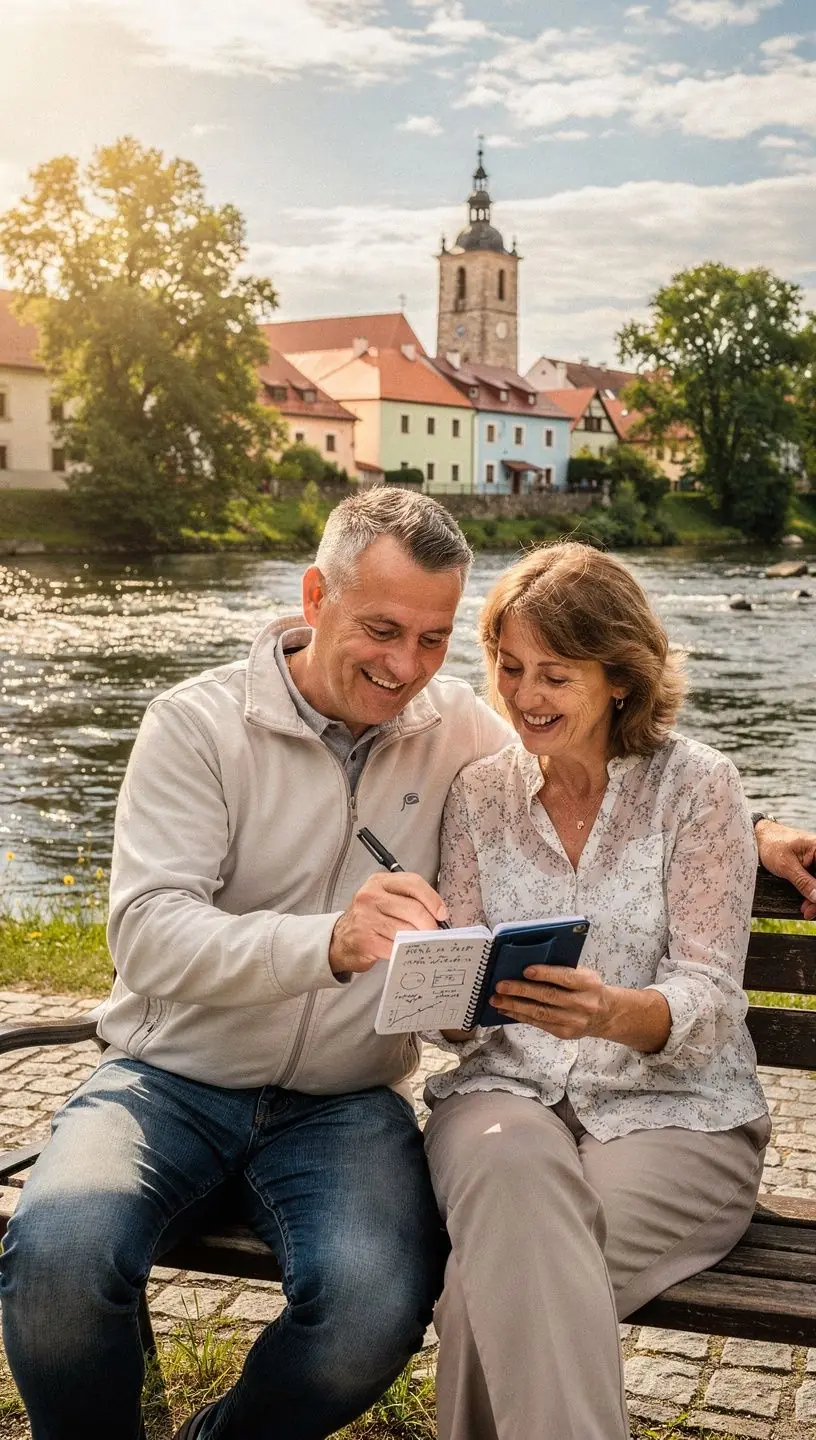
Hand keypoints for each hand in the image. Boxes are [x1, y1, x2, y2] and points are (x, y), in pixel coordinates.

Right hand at [329, 872, 448, 975]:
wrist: (340, 940)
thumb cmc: (370, 919)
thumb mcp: (384, 899)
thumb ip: (408, 900)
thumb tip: (438, 915)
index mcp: (379, 881)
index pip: (413, 883)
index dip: (433, 899)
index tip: (442, 914)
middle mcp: (370, 896)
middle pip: (413, 908)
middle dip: (430, 923)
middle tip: (435, 933)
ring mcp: (366, 918)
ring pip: (406, 929)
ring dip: (419, 939)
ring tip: (422, 942)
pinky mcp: (366, 940)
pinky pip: (396, 946)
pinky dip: (407, 951)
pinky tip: (408, 951)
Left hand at [491, 964, 671, 1052]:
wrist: (606, 1015)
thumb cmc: (589, 988)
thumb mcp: (585, 974)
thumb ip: (563, 969)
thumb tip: (529, 963)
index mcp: (588, 984)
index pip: (566, 978)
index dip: (546, 974)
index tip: (526, 970)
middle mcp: (582, 1004)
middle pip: (548, 997)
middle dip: (521, 991)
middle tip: (501, 985)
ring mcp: (573, 1021)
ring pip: (540, 1013)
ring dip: (515, 1006)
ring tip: (497, 999)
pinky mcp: (564, 1033)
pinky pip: (538, 1024)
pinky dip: (520, 1016)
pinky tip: (506, 1009)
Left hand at [755, 820, 815, 919]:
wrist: (759, 838)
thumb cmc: (772, 845)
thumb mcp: (787, 866)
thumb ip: (804, 882)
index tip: (815, 905)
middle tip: (809, 913)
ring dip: (815, 899)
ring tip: (806, 911)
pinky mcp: (812, 866)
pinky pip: (815, 882)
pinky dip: (811, 894)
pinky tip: (806, 904)